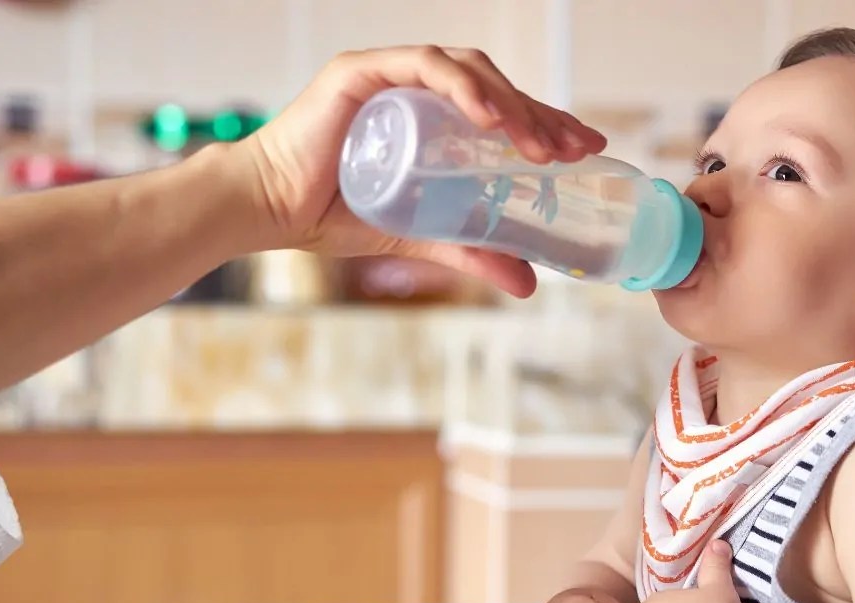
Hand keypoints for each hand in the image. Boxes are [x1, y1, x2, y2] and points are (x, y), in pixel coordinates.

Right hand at [237, 45, 607, 296]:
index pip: (502, 108)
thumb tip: (530, 285)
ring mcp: (388, 73)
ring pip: (469, 72)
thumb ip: (472, 252)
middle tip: (577, 149)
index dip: (547, 121)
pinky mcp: (361, 72)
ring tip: (542, 147)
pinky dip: (463, 88)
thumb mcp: (421, 236)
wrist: (268, 212)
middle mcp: (414, 86)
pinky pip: (424, 66)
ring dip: (512, 105)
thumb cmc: (333, 215)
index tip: (586, 147)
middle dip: (541, 115)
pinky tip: (491, 119)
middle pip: (495, 86)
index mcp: (431, 115)